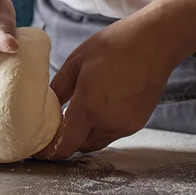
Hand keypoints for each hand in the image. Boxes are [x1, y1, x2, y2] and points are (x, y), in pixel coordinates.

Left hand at [36, 15, 178, 159]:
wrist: (156, 42)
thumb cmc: (114, 46)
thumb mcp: (76, 63)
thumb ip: (58, 89)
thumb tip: (42, 106)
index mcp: (89, 109)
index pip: (64, 146)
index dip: (49, 152)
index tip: (39, 149)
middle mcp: (108, 123)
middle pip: (79, 148)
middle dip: (65, 143)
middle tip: (54, 131)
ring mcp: (125, 126)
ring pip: (96, 143)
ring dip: (83, 138)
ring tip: (74, 121)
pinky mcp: (137, 123)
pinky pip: (112, 135)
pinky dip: (100, 130)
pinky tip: (97, 112)